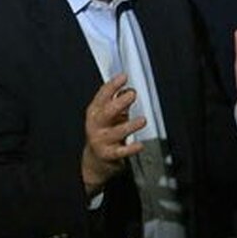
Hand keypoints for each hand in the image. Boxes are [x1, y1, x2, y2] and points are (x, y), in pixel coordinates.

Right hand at [81, 74, 146, 196]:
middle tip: (132, 95)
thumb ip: (117, 101)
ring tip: (142, 120)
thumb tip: (127, 89)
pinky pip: (121, 152)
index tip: (124, 77)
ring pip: (116, 132)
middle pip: (106, 112)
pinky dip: (131, 149)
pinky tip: (140, 145)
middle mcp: (95, 125)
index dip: (112, 85)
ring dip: (130, 126)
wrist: (94, 160)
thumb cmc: (104, 133)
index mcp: (95, 112)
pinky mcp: (108, 154)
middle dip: (119, 103)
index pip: (102, 96)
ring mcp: (101, 140)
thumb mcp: (109, 115)